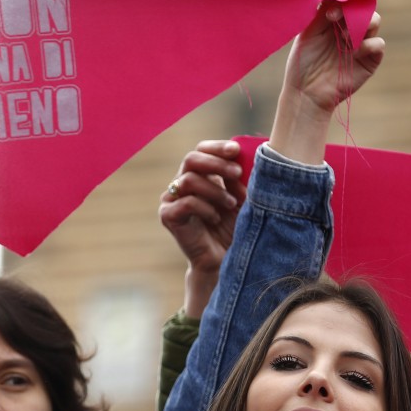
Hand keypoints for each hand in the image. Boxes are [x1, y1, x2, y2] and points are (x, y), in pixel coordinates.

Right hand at [159, 140, 245, 317]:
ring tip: (231, 205)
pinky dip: (205, 208)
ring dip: (215, 191)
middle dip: (217, 163)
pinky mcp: (167, 216)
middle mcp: (182, 184)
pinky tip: (216, 218)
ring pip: (188, 179)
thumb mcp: (242, 199)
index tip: (236, 150)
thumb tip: (240, 155)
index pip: (202, 150)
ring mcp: (172, 199)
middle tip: (237, 174)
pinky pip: (185, 202)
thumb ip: (237, 178)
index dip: (217, 147)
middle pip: (191, 158)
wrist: (225, 263)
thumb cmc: (235, 229)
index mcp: (200, 175)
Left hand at [271, 0, 384, 163]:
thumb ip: (320, 12)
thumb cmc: (303, 62)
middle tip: (332, 16)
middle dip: (351, 4)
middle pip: (364, 2)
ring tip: (343, 35)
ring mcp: (361, 41)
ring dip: (360, 22)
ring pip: (374, 20)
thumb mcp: (307, 32)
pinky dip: (367, 44)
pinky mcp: (371, 59)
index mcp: (334, 15)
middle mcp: (350, 24)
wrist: (305, 91)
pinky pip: (378, 43)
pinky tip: (354, 51)